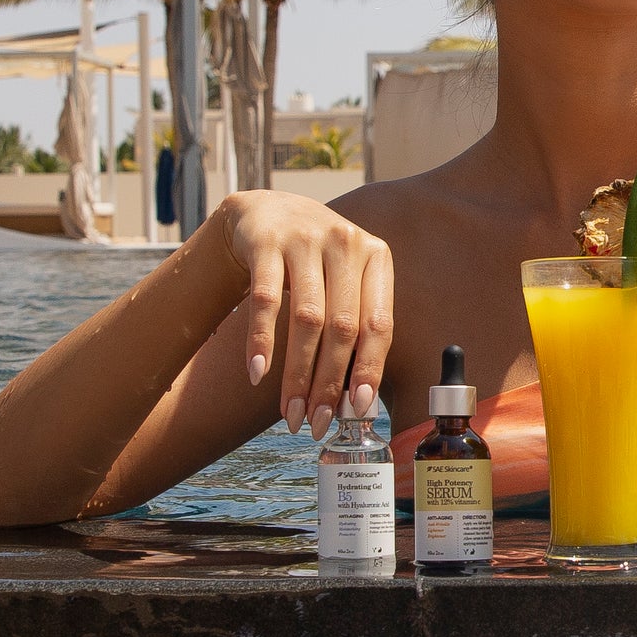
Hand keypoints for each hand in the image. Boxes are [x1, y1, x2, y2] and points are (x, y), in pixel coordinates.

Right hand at [217, 190, 393, 435]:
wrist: (266, 213)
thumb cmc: (314, 264)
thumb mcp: (344, 282)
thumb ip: (353, 328)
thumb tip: (354, 400)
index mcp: (376, 257)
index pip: (378, 323)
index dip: (370, 369)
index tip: (358, 408)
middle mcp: (346, 243)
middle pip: (342, 328)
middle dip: (329, 383)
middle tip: (317, 423)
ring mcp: (305, 238)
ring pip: (307, 319)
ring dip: (297, 373)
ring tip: (290, 411)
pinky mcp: (266, 241)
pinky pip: (265, 300)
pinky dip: (262, 341)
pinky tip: (258, 373)